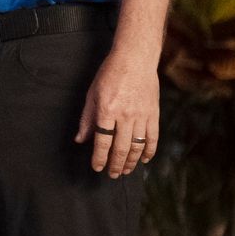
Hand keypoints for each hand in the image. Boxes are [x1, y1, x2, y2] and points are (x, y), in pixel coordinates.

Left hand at [74, 46, 159, 178]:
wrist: (135, 60)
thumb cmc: (109, 74)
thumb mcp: (91, 94)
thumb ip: (87, 118)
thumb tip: (80, 139)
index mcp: (107, 110)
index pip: (102, 141)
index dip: (99, 157)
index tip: (97, 167)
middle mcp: (125, 115)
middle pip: (121, 148)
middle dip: (116, 164)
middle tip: (112, 175)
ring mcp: (142, 116)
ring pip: (137, 146)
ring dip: (132, 162)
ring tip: (126, 170)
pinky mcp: (154, 114)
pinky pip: (153, 138)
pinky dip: (149, 151)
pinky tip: (144, 159)